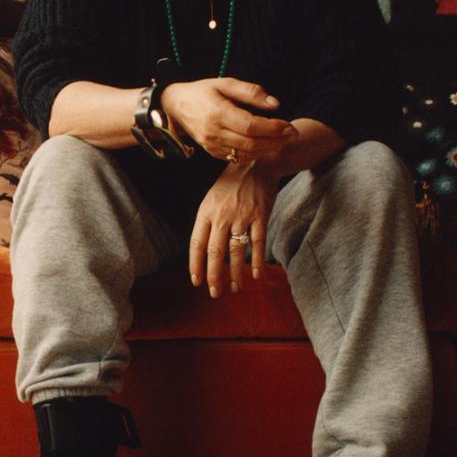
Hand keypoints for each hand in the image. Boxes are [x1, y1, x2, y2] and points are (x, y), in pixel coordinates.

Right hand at [162, 78, 293, 163]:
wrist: (176, 106)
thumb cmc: (203, 91)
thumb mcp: (225, 83)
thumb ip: (251, 92)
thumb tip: (275, 104)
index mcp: (218, 113)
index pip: (251, 126)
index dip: (272, 128)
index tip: (288, 125)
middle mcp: (214, 132)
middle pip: (251, 143)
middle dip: (275, 140)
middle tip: (292, 134)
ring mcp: (212, 145)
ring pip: (246, 153)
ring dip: (268, 149)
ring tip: (284, 140)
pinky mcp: (213, 152)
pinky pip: (237, 157)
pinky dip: (255, 153)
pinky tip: (267, 146)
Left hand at [189, 164, 276, 297]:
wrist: (257, 163)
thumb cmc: (231, 184)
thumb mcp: (212, 199)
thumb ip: (207, 223)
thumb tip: (203, 252)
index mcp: (206, 212)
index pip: (196, 243)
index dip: (195, 264)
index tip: (196, 281)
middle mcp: (222, 215)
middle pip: (215, 251)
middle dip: (214, 276)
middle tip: (214, 293)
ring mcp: (242, 215)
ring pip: (236, 250)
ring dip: (235, 273)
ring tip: (234, 288)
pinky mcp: (260, 215)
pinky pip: (258, 242)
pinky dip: (257, 260)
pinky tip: (256, 275)